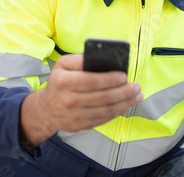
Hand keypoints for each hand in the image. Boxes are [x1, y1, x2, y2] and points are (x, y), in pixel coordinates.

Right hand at [20, 54, 142, 145]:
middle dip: (123, 92)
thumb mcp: (63, 65)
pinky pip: (103, 119)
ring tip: (137, 96)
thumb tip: (103, 58)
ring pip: (106, 110)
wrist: (45, 109)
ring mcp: (75, 115)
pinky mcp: (81, 125)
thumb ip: (80, 59)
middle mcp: (69, 100)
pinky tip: (127, 105)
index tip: (124, 76)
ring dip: (125, 103)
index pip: (90, 81)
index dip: (109, 79)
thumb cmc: (59, 82)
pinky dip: (118, 112)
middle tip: (136, 86)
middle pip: (102, 97)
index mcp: (64, 82)